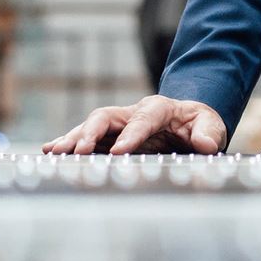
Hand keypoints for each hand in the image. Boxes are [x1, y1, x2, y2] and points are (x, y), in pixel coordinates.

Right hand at [40, 96, 226, 154]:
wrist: (186, 121)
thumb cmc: (197, 124)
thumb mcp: (210, 125)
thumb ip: (209, 133)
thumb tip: (206, 145)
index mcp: (157, 109)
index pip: (142, 120)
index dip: (130, 135)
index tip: (118, 152)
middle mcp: (132, 112)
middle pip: (106, 117)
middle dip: (90, 133)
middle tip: (76, 151)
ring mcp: (117, 123)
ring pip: (90, 126)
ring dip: (72, 139)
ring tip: (54, 152)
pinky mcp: (108, 135)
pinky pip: (85, 137)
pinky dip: (68, 142)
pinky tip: (50, 152)